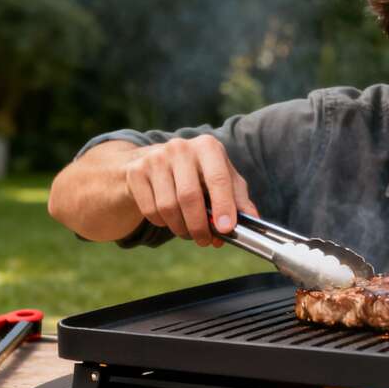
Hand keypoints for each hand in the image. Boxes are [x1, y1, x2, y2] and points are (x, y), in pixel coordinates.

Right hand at [122, 135, 258, 246]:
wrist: (153, 163)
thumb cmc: (197, 173)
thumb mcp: (222, 179)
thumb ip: (238, 199)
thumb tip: (252, 220)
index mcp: (207, 146)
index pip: (218, 179)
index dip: (223, 206)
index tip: (226, 229)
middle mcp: (180, 147)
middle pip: (190, 196)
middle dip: (199, 226)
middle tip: (205, 241)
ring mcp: (155, 158)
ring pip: (168, 207)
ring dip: (180, 228)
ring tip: (188, 231)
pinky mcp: (136, 172)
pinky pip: (150, 210)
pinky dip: (162, 222)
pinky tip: (169, 218)